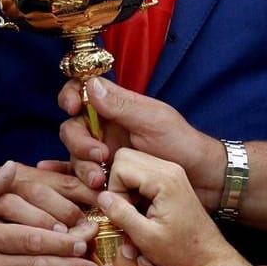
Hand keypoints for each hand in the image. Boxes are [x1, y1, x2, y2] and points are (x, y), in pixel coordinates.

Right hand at [60, 77, 224, 202]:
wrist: (200, 179)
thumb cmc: (182, 144)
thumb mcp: (154, 120)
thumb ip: (122, 105)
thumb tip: (90, 85)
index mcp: (115, 108)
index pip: (81, 92)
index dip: (70, 96)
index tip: (73, 106)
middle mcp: (105, 129)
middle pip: (73, 128)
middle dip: (80, 142)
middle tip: (101, 156)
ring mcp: (104, 155)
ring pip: (75, 155)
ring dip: (82, 166)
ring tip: (100, 180)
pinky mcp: (107, 178)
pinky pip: (81, 176)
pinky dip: (70, 177)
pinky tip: (65, 180)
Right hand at [99, 149, 245, 265]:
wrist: (209, 255)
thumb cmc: (182, 252)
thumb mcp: (147, 239)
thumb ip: (122, 215)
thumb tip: (101, 197)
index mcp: (164, 180)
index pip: (120, 166)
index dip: (115, 190)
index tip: (125, 213)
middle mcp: (169, 168)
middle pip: (124, 157)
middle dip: (118, 183)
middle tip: (128, 210)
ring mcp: (172, 170)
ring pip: (132, 162)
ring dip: (126, 185)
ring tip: (136, 211)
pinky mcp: (172, 178)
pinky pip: (142, 170)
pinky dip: (135, 187)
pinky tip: (143, 208)